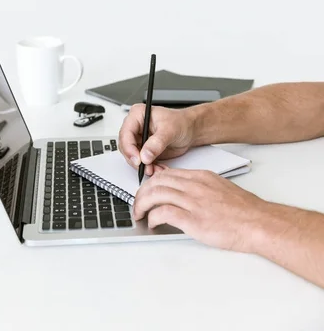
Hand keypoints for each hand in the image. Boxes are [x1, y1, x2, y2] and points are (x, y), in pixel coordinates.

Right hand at [118, 104, 193, 175]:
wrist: (190, 130)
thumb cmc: (181, 122)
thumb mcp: (169, 130)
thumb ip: (157, 143)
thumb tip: (145, 155)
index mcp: (137, 115)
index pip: (126, 133)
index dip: (129, 148)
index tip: (138, 160)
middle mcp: (136, 127)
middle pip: (126, 146)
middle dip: (136, 160)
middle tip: (145, 167)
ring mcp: (139, 139)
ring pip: (133, 156)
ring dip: (143, 166)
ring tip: (155, 169)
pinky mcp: (144, 150)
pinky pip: (142, 162)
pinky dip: (149, 168)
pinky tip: (159, 169)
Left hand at [133, 168, 266, 251]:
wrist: (259, 222)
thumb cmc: (244, 210)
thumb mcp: (220, 188)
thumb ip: (201, 187)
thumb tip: (185, 192)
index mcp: (201, 177)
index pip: (167, 173)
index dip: (151, 182)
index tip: (145, 190)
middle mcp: (194, 186)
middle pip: (157, 182)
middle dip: (142, 192)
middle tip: (138, 204)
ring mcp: (194, 202)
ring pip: (156, 194)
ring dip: (142, 204)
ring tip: (140, 214)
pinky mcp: (194, 220)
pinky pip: (164, 213)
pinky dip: (153, 217)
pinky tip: (152, 223)